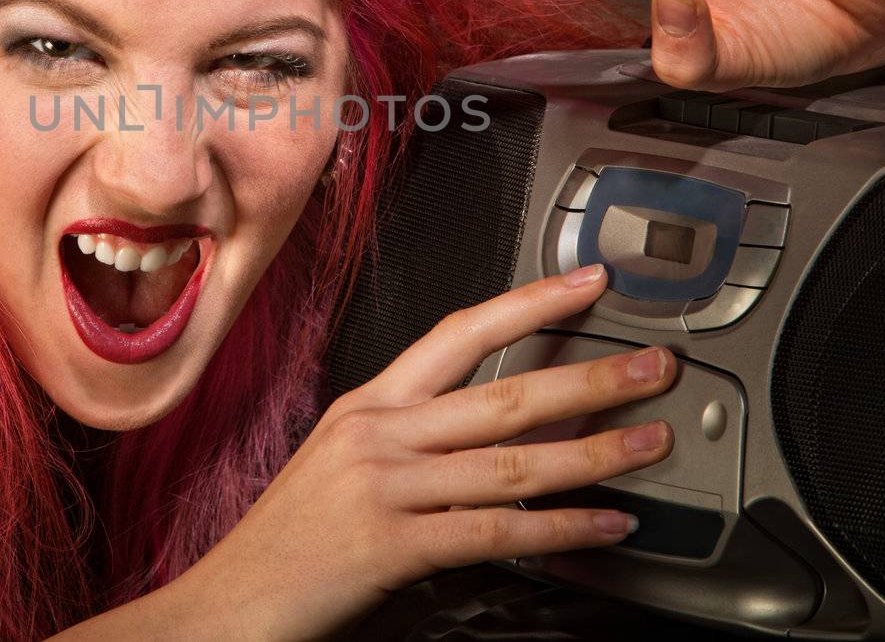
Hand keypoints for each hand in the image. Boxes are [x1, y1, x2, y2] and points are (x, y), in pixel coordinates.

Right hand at [171, 264, 675, 640]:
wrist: (228, 603)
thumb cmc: (288, 540)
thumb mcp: (341, 463)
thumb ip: (409, 442)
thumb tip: (492, 435)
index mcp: (369, 404)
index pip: (459, 333)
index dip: (530, 302)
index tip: (587, 282)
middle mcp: (378, 433)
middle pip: (502, 393)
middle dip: (591, 376)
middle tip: (656, 366)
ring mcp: (384, 486)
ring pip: (511, 460)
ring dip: (595, 451)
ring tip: (650, 442)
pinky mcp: (392, 545)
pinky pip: (495, 530)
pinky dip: (561, 529)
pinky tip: (605, 525)